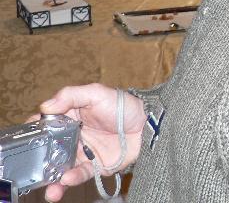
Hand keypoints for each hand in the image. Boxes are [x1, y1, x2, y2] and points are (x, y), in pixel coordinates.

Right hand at [38, 84, 144, 201]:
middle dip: (39, 161)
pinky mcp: (95, 166)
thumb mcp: (97, 93)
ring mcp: (83, 153)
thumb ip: (71, 96)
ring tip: (48, 187)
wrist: (148, 124)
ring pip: (61, 167)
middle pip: (49, 150)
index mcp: (70, 118)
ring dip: (52, 178)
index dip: (35, 132)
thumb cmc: (123, 105)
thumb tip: (45, 106)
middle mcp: (73, 137)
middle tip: (32, 167)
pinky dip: (71, 178)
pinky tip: (67, 179)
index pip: (46, 125)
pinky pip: (79, 174)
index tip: (27, 139)